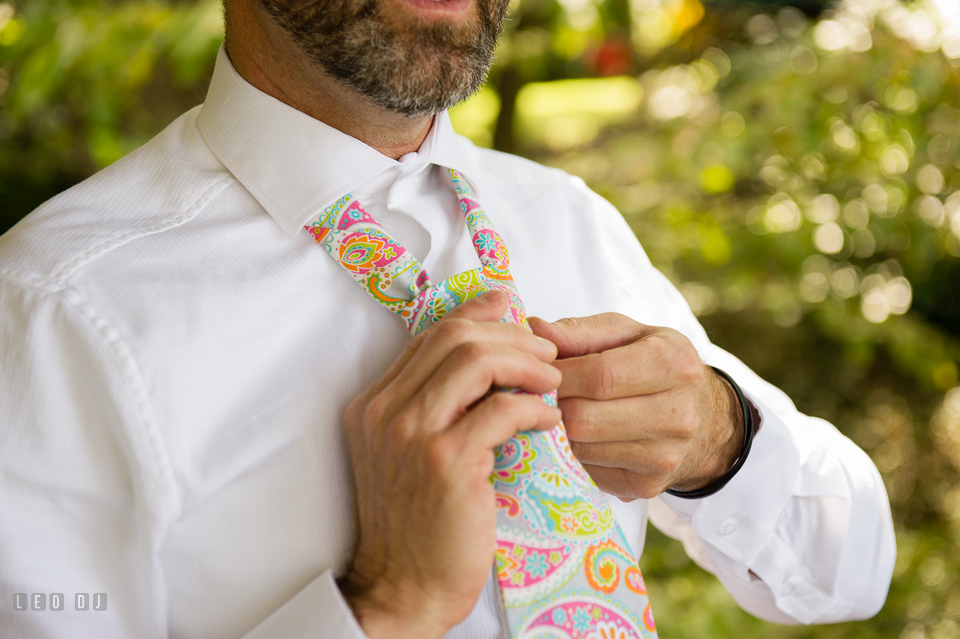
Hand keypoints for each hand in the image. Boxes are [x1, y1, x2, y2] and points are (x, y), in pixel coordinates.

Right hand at [338, 290, 561, 638]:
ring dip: (525, 364)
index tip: (508, 305)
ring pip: (476, 362)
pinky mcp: (445, 462)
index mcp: (373, 405)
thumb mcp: (407, 458)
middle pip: (453, 338)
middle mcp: (384, 412)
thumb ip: (431, 410)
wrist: (403, 589)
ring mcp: (411, 435)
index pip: (428, 336)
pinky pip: (501, 410)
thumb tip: (485, 365)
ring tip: (552, 381)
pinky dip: (534, 407)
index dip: (474, 314)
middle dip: (509, 335)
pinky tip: (548, 420)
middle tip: (546, 353)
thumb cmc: (416, 526)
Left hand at [528, 313, 743, 499]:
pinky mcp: (646, 486)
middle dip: (552, 404)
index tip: (537, 369)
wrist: (707, 421)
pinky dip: (572, 454)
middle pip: (585, 417)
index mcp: (674, 365)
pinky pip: (587, 471)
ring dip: (558, 430)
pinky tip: (577, 436)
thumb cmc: (658, 366)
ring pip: (581, 447)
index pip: (599, 375)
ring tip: (556, 411)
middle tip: (539, 394)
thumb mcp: (629, 335)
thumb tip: (534, 330)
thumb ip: (581, 331)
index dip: (557, 373)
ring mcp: (663, 456)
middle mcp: (677, 414)